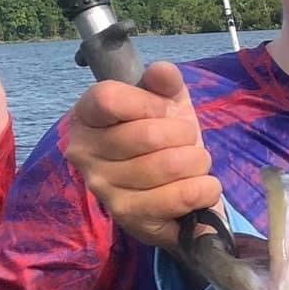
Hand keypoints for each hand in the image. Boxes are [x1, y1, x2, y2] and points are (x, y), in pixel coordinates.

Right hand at [62, 61, 221, 248]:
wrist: (177, 191)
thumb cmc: (166, 141)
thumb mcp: (167, 103)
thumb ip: (164, 82)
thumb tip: (163, 71)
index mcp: (86, 117)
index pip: (109, 99)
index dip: (149, 102)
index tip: (166, 110)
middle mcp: (84, 154)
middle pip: (146, 134)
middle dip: (184, 135)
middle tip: (188, 141)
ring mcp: (103, 188)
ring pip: (167, 166)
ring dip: (198, 162)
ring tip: (196, 164)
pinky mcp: (128, 218)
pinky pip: (178, 197)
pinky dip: (204, 189)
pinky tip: (203, 187)